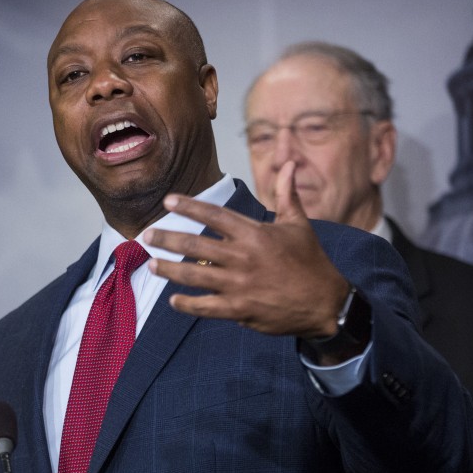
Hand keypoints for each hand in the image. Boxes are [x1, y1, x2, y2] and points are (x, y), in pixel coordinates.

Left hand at [143, 162, 348, 339]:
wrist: (326, 303)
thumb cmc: (310, 260)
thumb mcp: (299, 224)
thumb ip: (287, 193)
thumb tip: (288, 163)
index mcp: (255, 233)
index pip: (215, 215)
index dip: (189, 207)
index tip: (168, 201)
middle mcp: (243, 257)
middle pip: (195, 245)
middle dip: (167, 239)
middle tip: (146, 235)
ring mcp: (240, 285)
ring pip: (194, 276)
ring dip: (169, 270)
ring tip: (151, 264)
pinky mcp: (241, 309)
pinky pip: (206, 307)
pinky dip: (187, 304)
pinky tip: (173, 300)